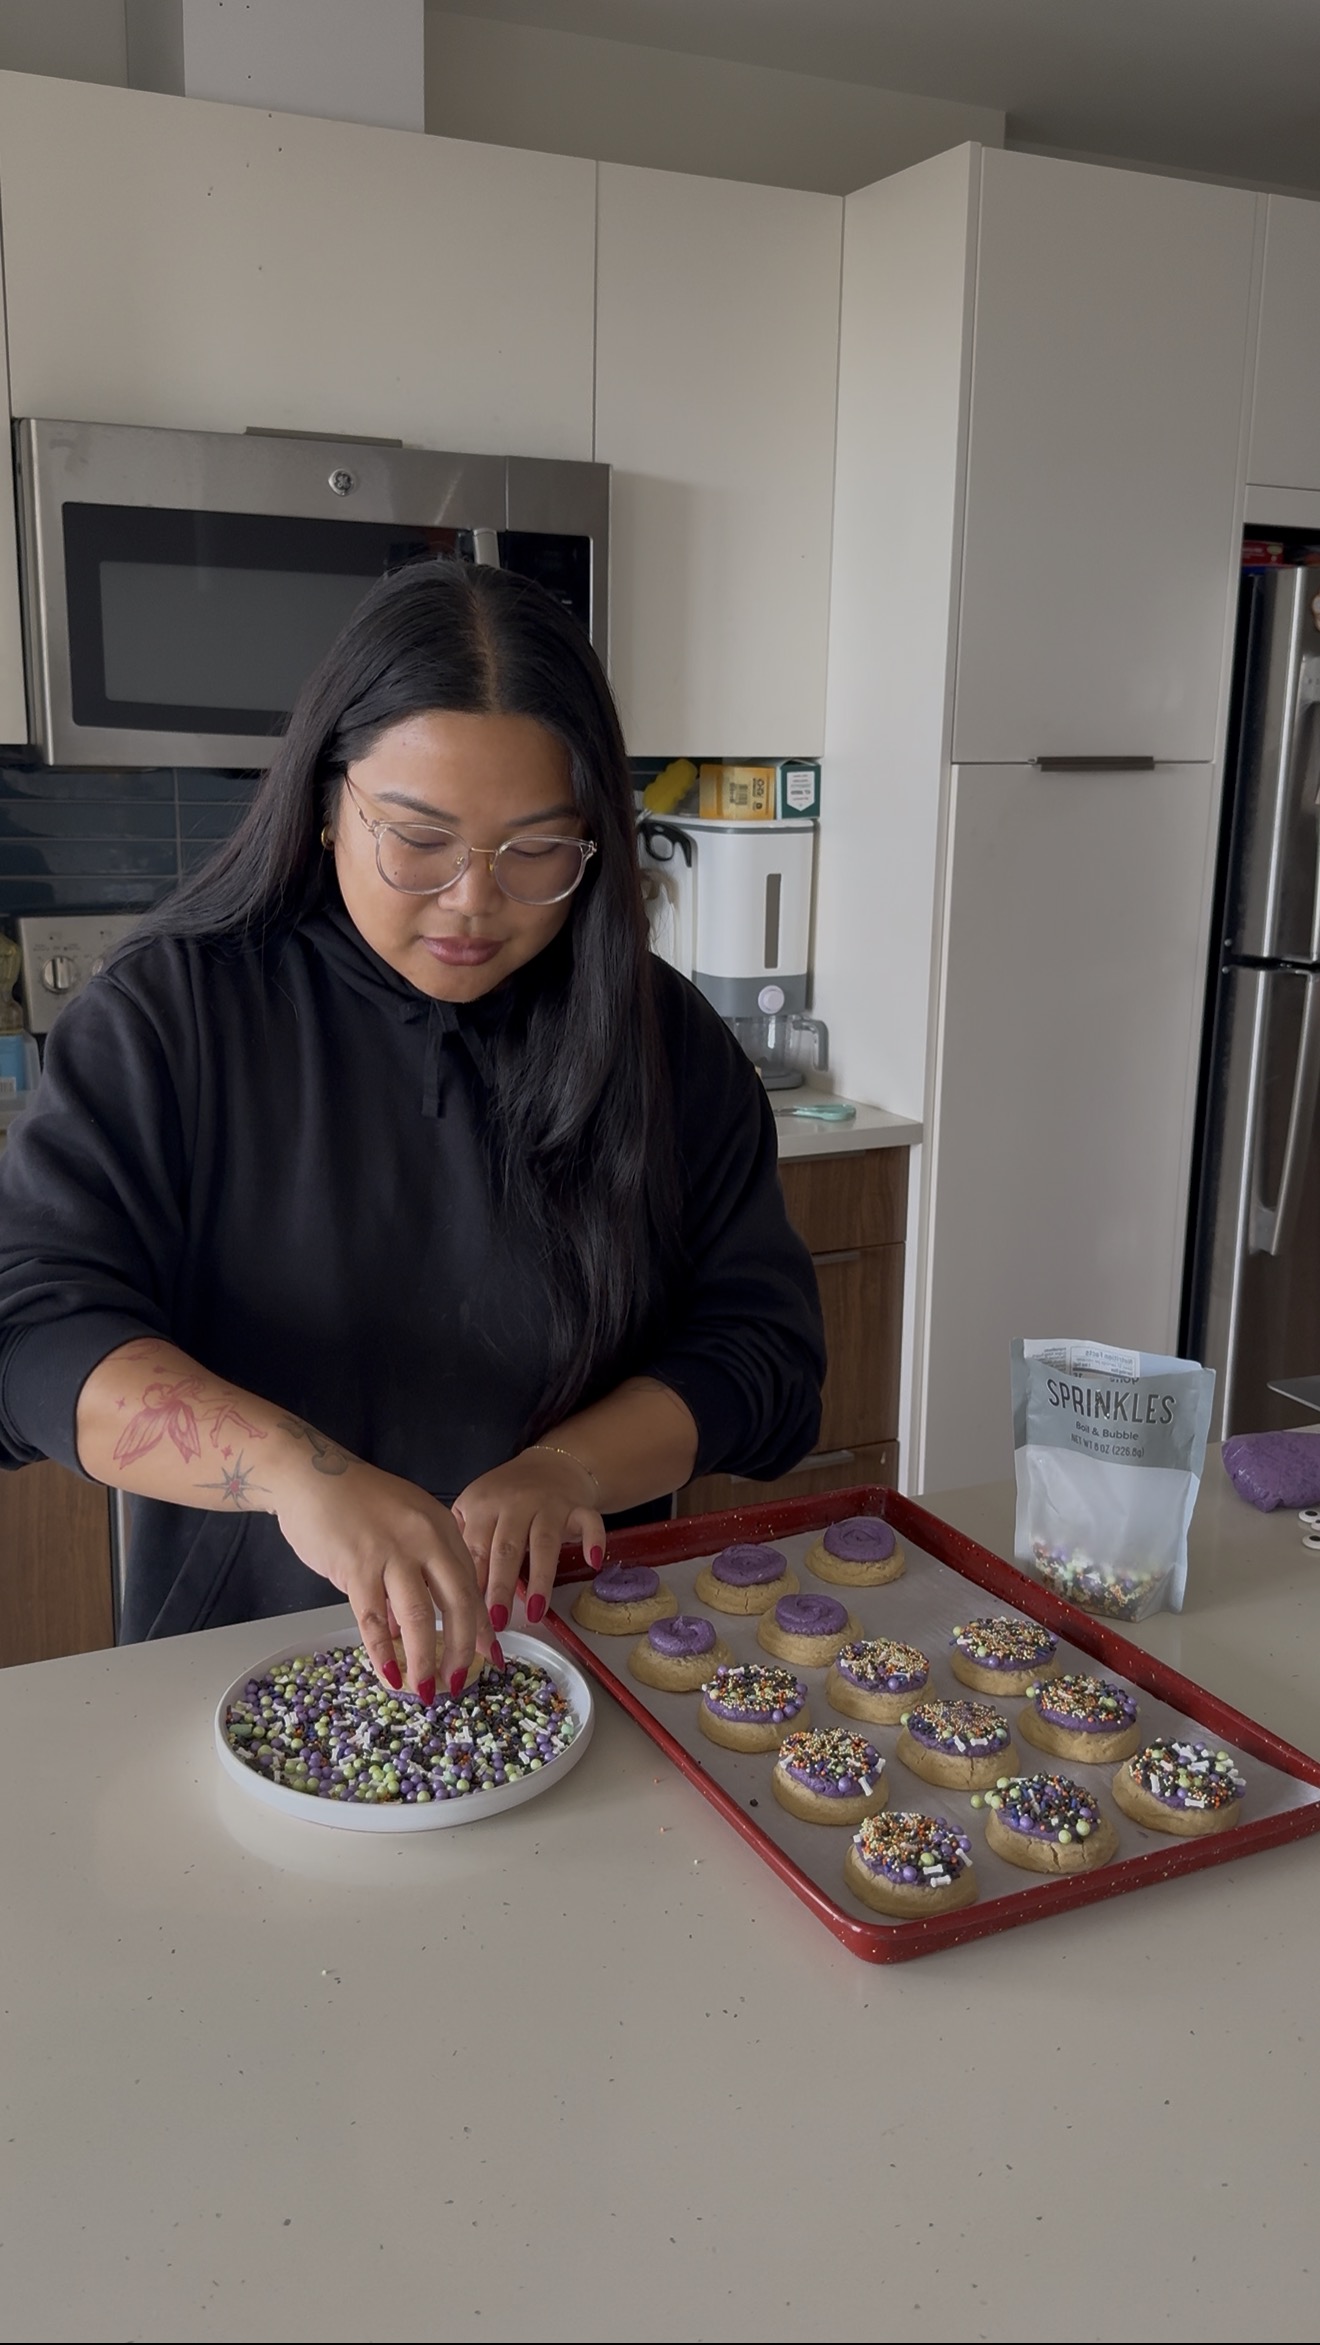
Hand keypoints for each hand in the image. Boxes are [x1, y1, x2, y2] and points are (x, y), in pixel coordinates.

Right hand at [272, 1454, 492, 1699]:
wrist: (312, 1477)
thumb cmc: (356, 1502)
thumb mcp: (404, 1524)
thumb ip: (416, 1568)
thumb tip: (411, 1626)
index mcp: (443, 1528)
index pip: (471, 1583)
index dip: (482, 1624)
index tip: (490, 1654)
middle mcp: (425, 1540)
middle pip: (456, 1603)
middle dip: (461, 1648)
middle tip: (459, 1681)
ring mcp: (391, 1553)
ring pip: (417, 1618)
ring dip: (423, 1660)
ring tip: (427, 1690)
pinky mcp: (356, 1567)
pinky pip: (373, 1620)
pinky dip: (382, 1652)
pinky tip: (389, 1675)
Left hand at [452, 1450, 605, 1627]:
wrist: (547, 1465)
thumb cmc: (504, 1495)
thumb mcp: (473, 1507)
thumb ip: (461, 1541)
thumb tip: (443, 1589)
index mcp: (484, 1505)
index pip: (476, 1549)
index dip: (473, 1583)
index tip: (469, 1615)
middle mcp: (516, 1503)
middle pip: (506, 1548)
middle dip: (501, 1586)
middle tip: (498, 1621)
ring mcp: (549, 1504)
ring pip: (544, 1543)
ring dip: (541, 1579)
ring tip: (536, 1612)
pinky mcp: (578, 1507)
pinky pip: (589, 1522)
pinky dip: (593, 1540)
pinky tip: (593, 1563)